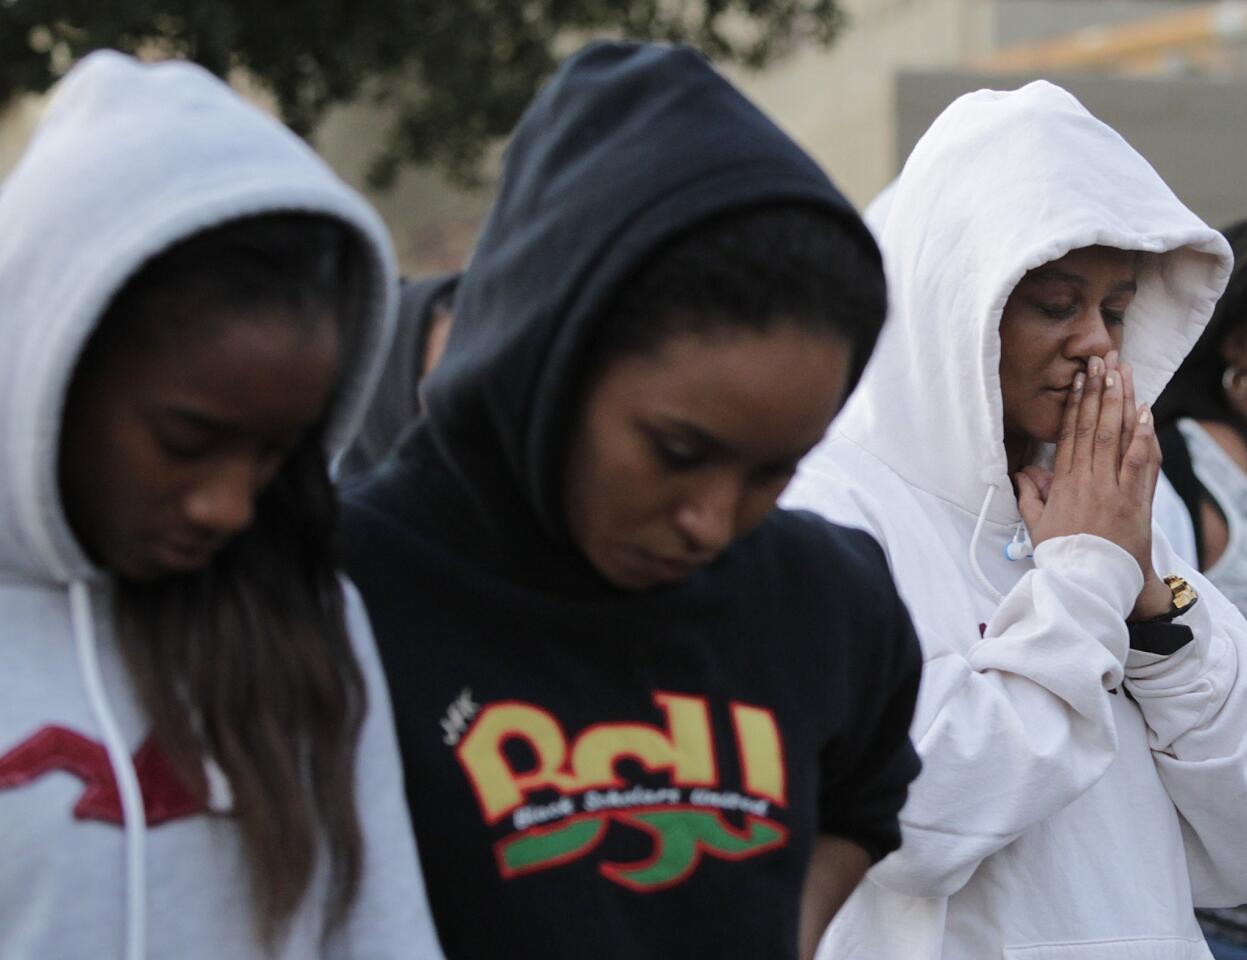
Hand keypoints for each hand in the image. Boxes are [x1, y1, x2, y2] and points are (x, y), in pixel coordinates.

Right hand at [1014, 352, 1164, 619]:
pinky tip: (1145, 412)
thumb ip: (1029, 495)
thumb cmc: (1065, 555)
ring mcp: (1113, 489)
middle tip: (1104, 359)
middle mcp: (1088, 481)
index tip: (1080, 378)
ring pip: (1117, 437)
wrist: (1092, 583)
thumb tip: (1022, 471)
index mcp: (1063, 484)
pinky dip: (1144, 436)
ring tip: (1124, 373)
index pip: (1070, 434)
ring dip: (1122, 402)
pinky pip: (1142, 462)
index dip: (1076, 403)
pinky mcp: (1135, 500)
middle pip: (1094, 427)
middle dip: (1100, 390)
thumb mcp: (1037, 525)